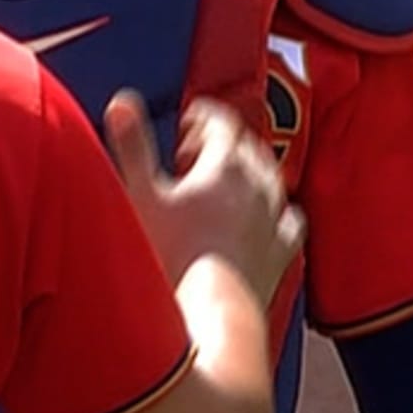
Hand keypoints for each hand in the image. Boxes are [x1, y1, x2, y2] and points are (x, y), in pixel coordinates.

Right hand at [102, 92, 304, 305]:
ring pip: (272, 179)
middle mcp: (259, 186)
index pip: (223, 122)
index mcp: (226, 166)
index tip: (189, 120)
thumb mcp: (140, 195)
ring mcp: (274, 219)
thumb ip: (133, 145)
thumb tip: (121, 101)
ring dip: (250, 172)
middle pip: (248, 147)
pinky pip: (291, 221)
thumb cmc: (171, 257)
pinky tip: (268, 219)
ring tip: (226, 181)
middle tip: (194, 153)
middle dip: (224, 142)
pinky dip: (279, 212)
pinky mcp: (281, 251)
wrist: (210, 311)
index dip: (205, 115)